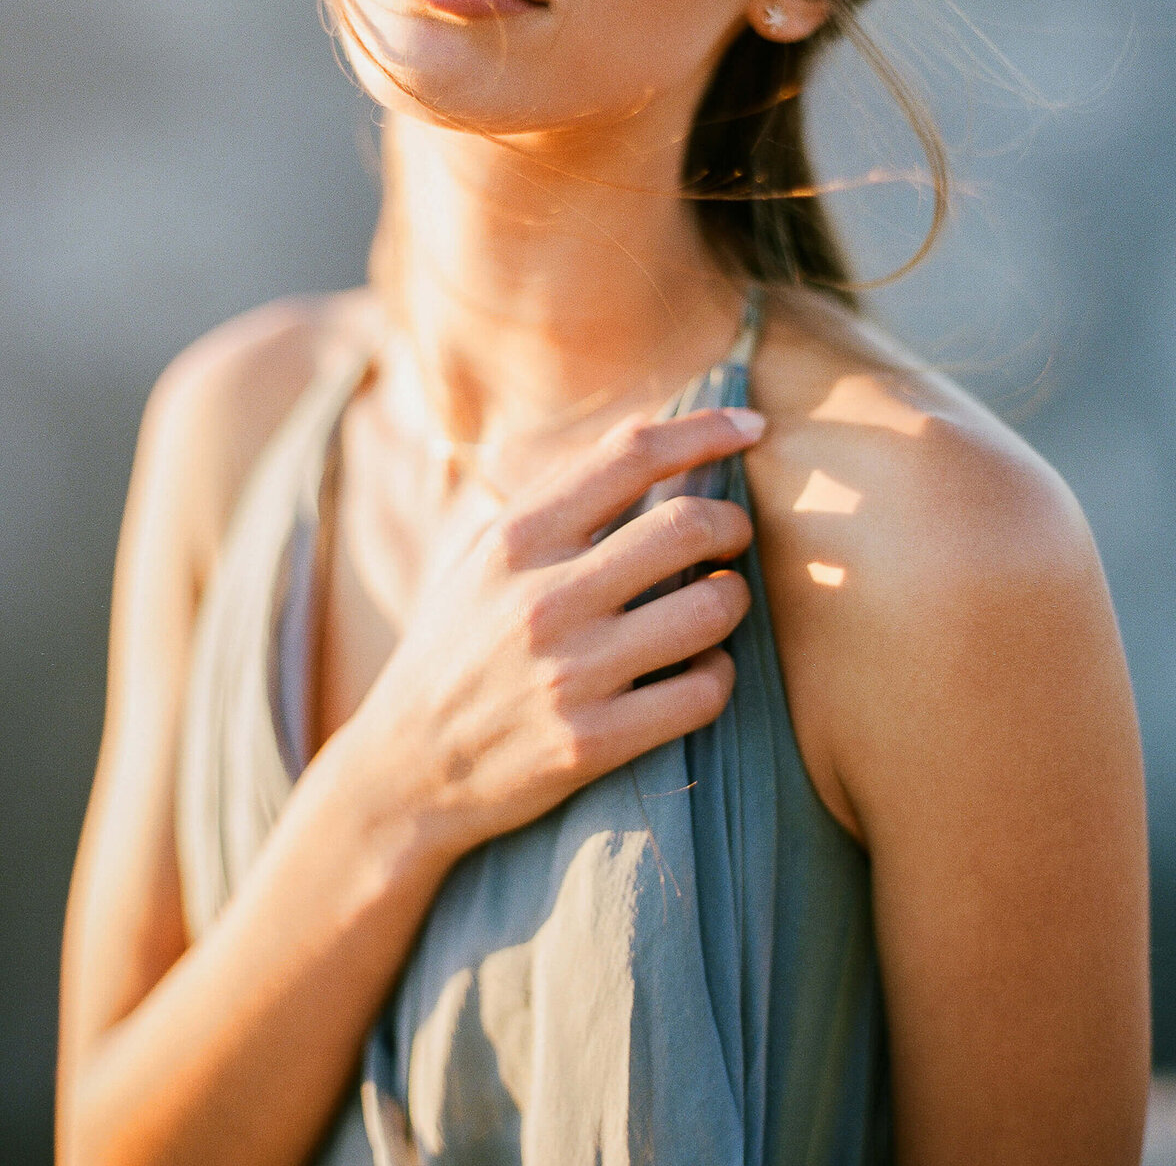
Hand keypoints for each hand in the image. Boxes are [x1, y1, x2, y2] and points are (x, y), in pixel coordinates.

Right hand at [333, 406, 763, 871]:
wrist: (402, 770)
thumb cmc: (454, 646)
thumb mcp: (479, 557)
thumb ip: (554, 499)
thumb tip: (645, 434)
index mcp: (516, 539)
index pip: (631, 454)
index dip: (706, 430)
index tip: (752, 425)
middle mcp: (543, 598)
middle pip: (687, 525)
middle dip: (732, 524)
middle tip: (733, 535)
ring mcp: (569, 673)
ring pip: (709, 609)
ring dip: (734, 599)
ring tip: (719, 601)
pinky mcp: (590, 744)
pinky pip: (702, 694)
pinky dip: (720, 675)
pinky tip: (704, 670)